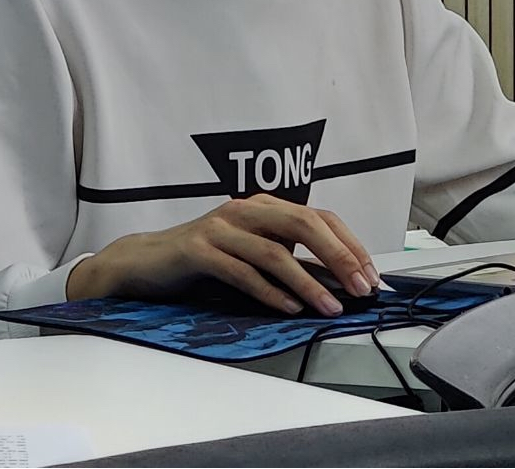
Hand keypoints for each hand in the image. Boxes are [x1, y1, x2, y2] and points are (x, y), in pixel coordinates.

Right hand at [65, 194, 378, 315]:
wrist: (146, 261)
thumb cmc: (205, 259)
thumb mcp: (251, 251)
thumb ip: (287, 257)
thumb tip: (335, 280)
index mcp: (264, 206)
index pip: (318, 216)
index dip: (348, 244)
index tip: (369, 275)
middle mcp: (245, 209)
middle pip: (303, 224)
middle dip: (338, 257)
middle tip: (360, 288)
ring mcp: (220, 227)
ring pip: (274, 252)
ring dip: (307, 283)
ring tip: (330, 307)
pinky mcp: (198, 250)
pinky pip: (241, 271)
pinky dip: (269, 291)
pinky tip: (288, 308)